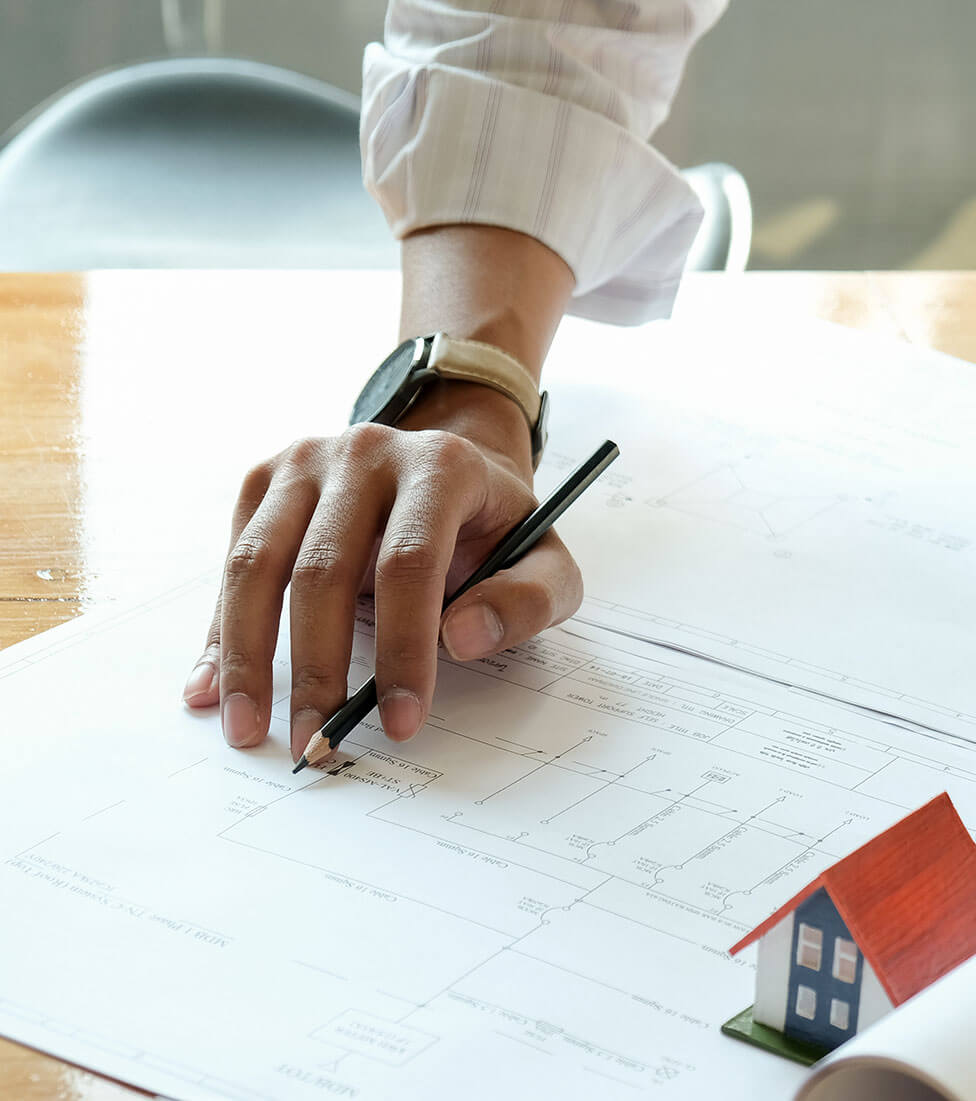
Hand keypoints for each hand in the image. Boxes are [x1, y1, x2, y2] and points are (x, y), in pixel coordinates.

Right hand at [183, 383, 583, 758]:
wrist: (449, 462)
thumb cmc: (494, 525)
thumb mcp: (545, 559)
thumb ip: (528, 600)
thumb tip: (464, 640)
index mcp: (442, 466)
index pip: (411, 562)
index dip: (403, 647)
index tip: (398, 721)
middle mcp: (367, 451)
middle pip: (324, 569)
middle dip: (318, 669)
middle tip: (318, 742)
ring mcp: (307, 460)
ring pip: (257, 565)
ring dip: (247, 657)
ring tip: (249, 729)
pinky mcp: (264, 480)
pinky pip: (232, 563)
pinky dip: (218, 632)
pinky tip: (212, 689)